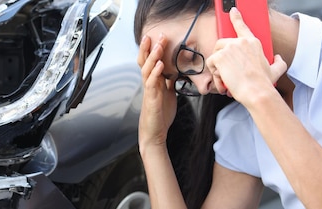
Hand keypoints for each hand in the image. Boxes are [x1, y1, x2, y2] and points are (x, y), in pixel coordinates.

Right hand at [137, 34, 176, 148]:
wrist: (155, 132)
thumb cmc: (160, 114)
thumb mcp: (168, 94)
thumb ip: (169, 82)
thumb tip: (176, 72)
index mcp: (153, 82)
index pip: (149, 61)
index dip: (151, 49)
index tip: (157, 37)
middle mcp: (149, 84)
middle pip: (145, 61)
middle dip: (150, 47)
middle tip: (158, 35)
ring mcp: (149, 91)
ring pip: (147, 69)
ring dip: (153, 56)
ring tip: (158, 45)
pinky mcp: (151, 99)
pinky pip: (151, 83)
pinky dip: (155, 73)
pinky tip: (160, 65)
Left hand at [206, 8, 286, 105]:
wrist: (257, 92)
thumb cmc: (264, 83)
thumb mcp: (276, 70)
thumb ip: (279, 62)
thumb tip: (279, 58)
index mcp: (253, 43)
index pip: (242, 26)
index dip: (236, 17)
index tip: (233, 11)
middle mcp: (241, 42)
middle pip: (222, 44)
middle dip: (221, 57)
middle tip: (227, 71)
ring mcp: (230, 47)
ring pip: (215, 54)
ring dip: (218, 67)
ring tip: (227, 78)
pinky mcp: (220, 56)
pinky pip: (211, 63)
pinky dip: (214, 74)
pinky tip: (223, 80)